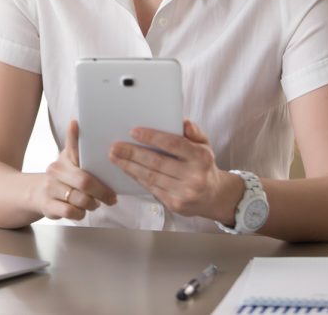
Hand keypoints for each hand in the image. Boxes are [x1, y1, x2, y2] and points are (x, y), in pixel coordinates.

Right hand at [34, 120, 116, 220]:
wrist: (37, 193)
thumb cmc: (64, 178)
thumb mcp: (70, 162)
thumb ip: (82, 152)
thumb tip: (92, 133)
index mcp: (65, 158)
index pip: (71, 145)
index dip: (73, 135)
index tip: (76, 123)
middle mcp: (56, 170)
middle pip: (84, 181)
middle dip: (102, 191)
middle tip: (111, 198)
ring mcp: (50, 187)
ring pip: (80, 198)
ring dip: (92, 204)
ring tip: (94, 203)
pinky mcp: (48, 204)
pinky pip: (71, 211)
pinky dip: (81, 213)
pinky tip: (81, 210)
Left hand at [109, 120, 241, 223]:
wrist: (213, 196)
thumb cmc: (203, 165)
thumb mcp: (204, 145)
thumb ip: (194, 131)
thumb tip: (183, 122)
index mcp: (201, 157)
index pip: (173, 144)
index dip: (152, 137)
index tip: (133, 131)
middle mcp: (194, 176)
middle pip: (157, 162)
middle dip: (133, 153)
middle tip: (115, 146)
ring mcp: (184, 193)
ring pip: (151, 177)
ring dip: (129, 166)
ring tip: (115, 157)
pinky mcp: (175, 205)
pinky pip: (151, 188)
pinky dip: (136, 177)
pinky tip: (127, 169)